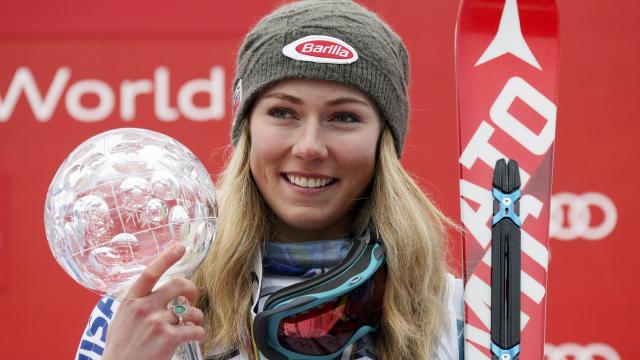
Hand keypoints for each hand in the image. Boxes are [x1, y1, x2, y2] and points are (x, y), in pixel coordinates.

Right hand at [102, 244, 205, 359]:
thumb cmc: (120, 348)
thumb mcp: (121, 320)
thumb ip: (137, 305)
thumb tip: (155, 294)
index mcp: (131, 301)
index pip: (151, 273)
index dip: (167, 258)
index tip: (180, 247)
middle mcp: (144, 308)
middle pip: (178, 285)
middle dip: (192, 289)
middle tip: (193, 298)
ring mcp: (157, 322)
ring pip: (191, 311)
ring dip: (197, 318)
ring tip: (193, 325)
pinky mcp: (168, 339)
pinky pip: (195, 330)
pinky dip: (200, 333)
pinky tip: (197, 337)